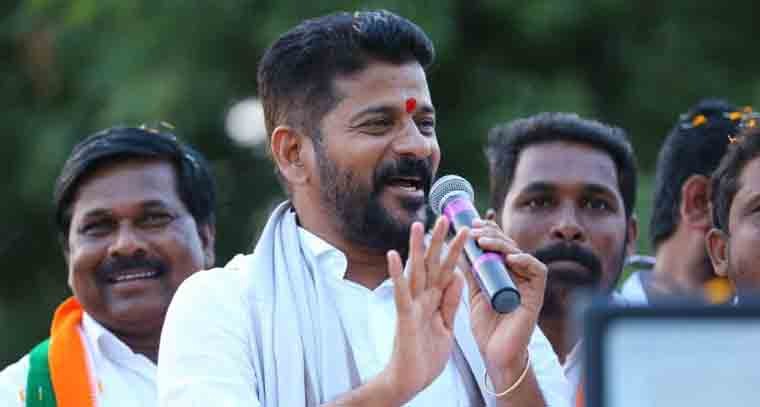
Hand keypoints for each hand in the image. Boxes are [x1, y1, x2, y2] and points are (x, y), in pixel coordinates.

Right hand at [380, 216, 468, 404]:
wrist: (409, 382)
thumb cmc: (425, 357)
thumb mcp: (446, 327)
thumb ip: (450, 303)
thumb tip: (457, 276)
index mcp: (433, 301)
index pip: (446, 270)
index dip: (455, 251)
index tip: (463, 230)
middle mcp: (421, 299)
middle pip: (431, 264)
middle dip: (439, 241)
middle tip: (446, 216)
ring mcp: (412, 306)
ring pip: (415, 272)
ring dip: (417, 248)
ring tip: (419, 224)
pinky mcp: (404, 317)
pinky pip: (401, 293)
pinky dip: (397, 274)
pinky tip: (394, 255)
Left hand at [464, 219, 546, 387]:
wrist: (494, 354)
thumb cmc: (486, 326)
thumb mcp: (473, 293)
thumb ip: (470, 272)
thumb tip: (456, 247)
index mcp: (503, 272)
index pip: (498, 244)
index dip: (487, 231)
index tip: (470, 224)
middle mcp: (517, 275)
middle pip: (509, 245)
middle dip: (491, 234)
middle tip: (474, 230)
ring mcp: (527, 284)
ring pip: (520, 253)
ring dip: (502, 244)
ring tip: (484, 241)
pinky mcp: (536, 295)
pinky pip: (537, 271)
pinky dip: (526, 261)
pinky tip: (511, 258)